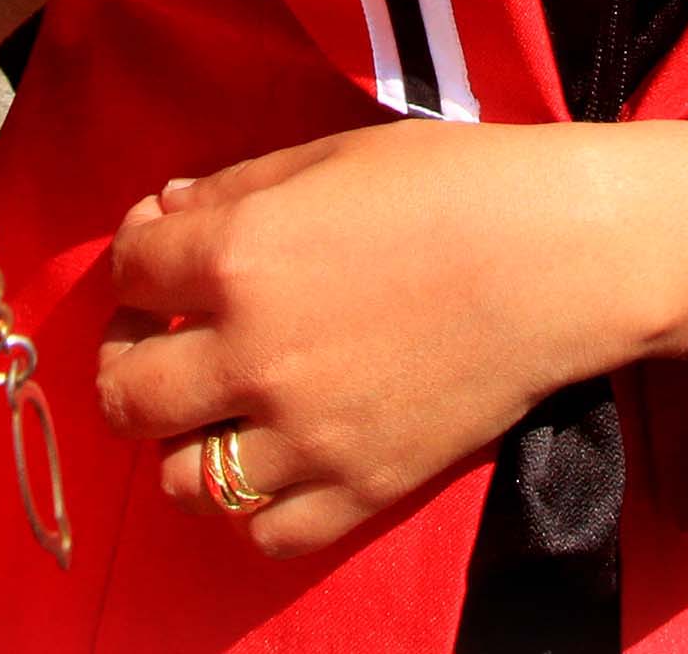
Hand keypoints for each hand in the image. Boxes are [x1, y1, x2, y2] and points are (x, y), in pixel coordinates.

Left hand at [96, 118, 687, 556]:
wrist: (563, 257)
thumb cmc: (453, 183)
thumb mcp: (329, 155)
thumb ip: (232, 189)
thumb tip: (162, 214)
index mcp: (236, 258)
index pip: (125, 272)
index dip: (137, 259)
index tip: (161, 256)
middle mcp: (251, 357)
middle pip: (125, 396)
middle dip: (128, 361)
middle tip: (162, 341)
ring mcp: (303, 436)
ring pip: (182, 480)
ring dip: (184, 442)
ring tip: (217, 409)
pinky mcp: (359, 488)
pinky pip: (265, 531)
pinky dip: (256, 503)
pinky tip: (277, 456)